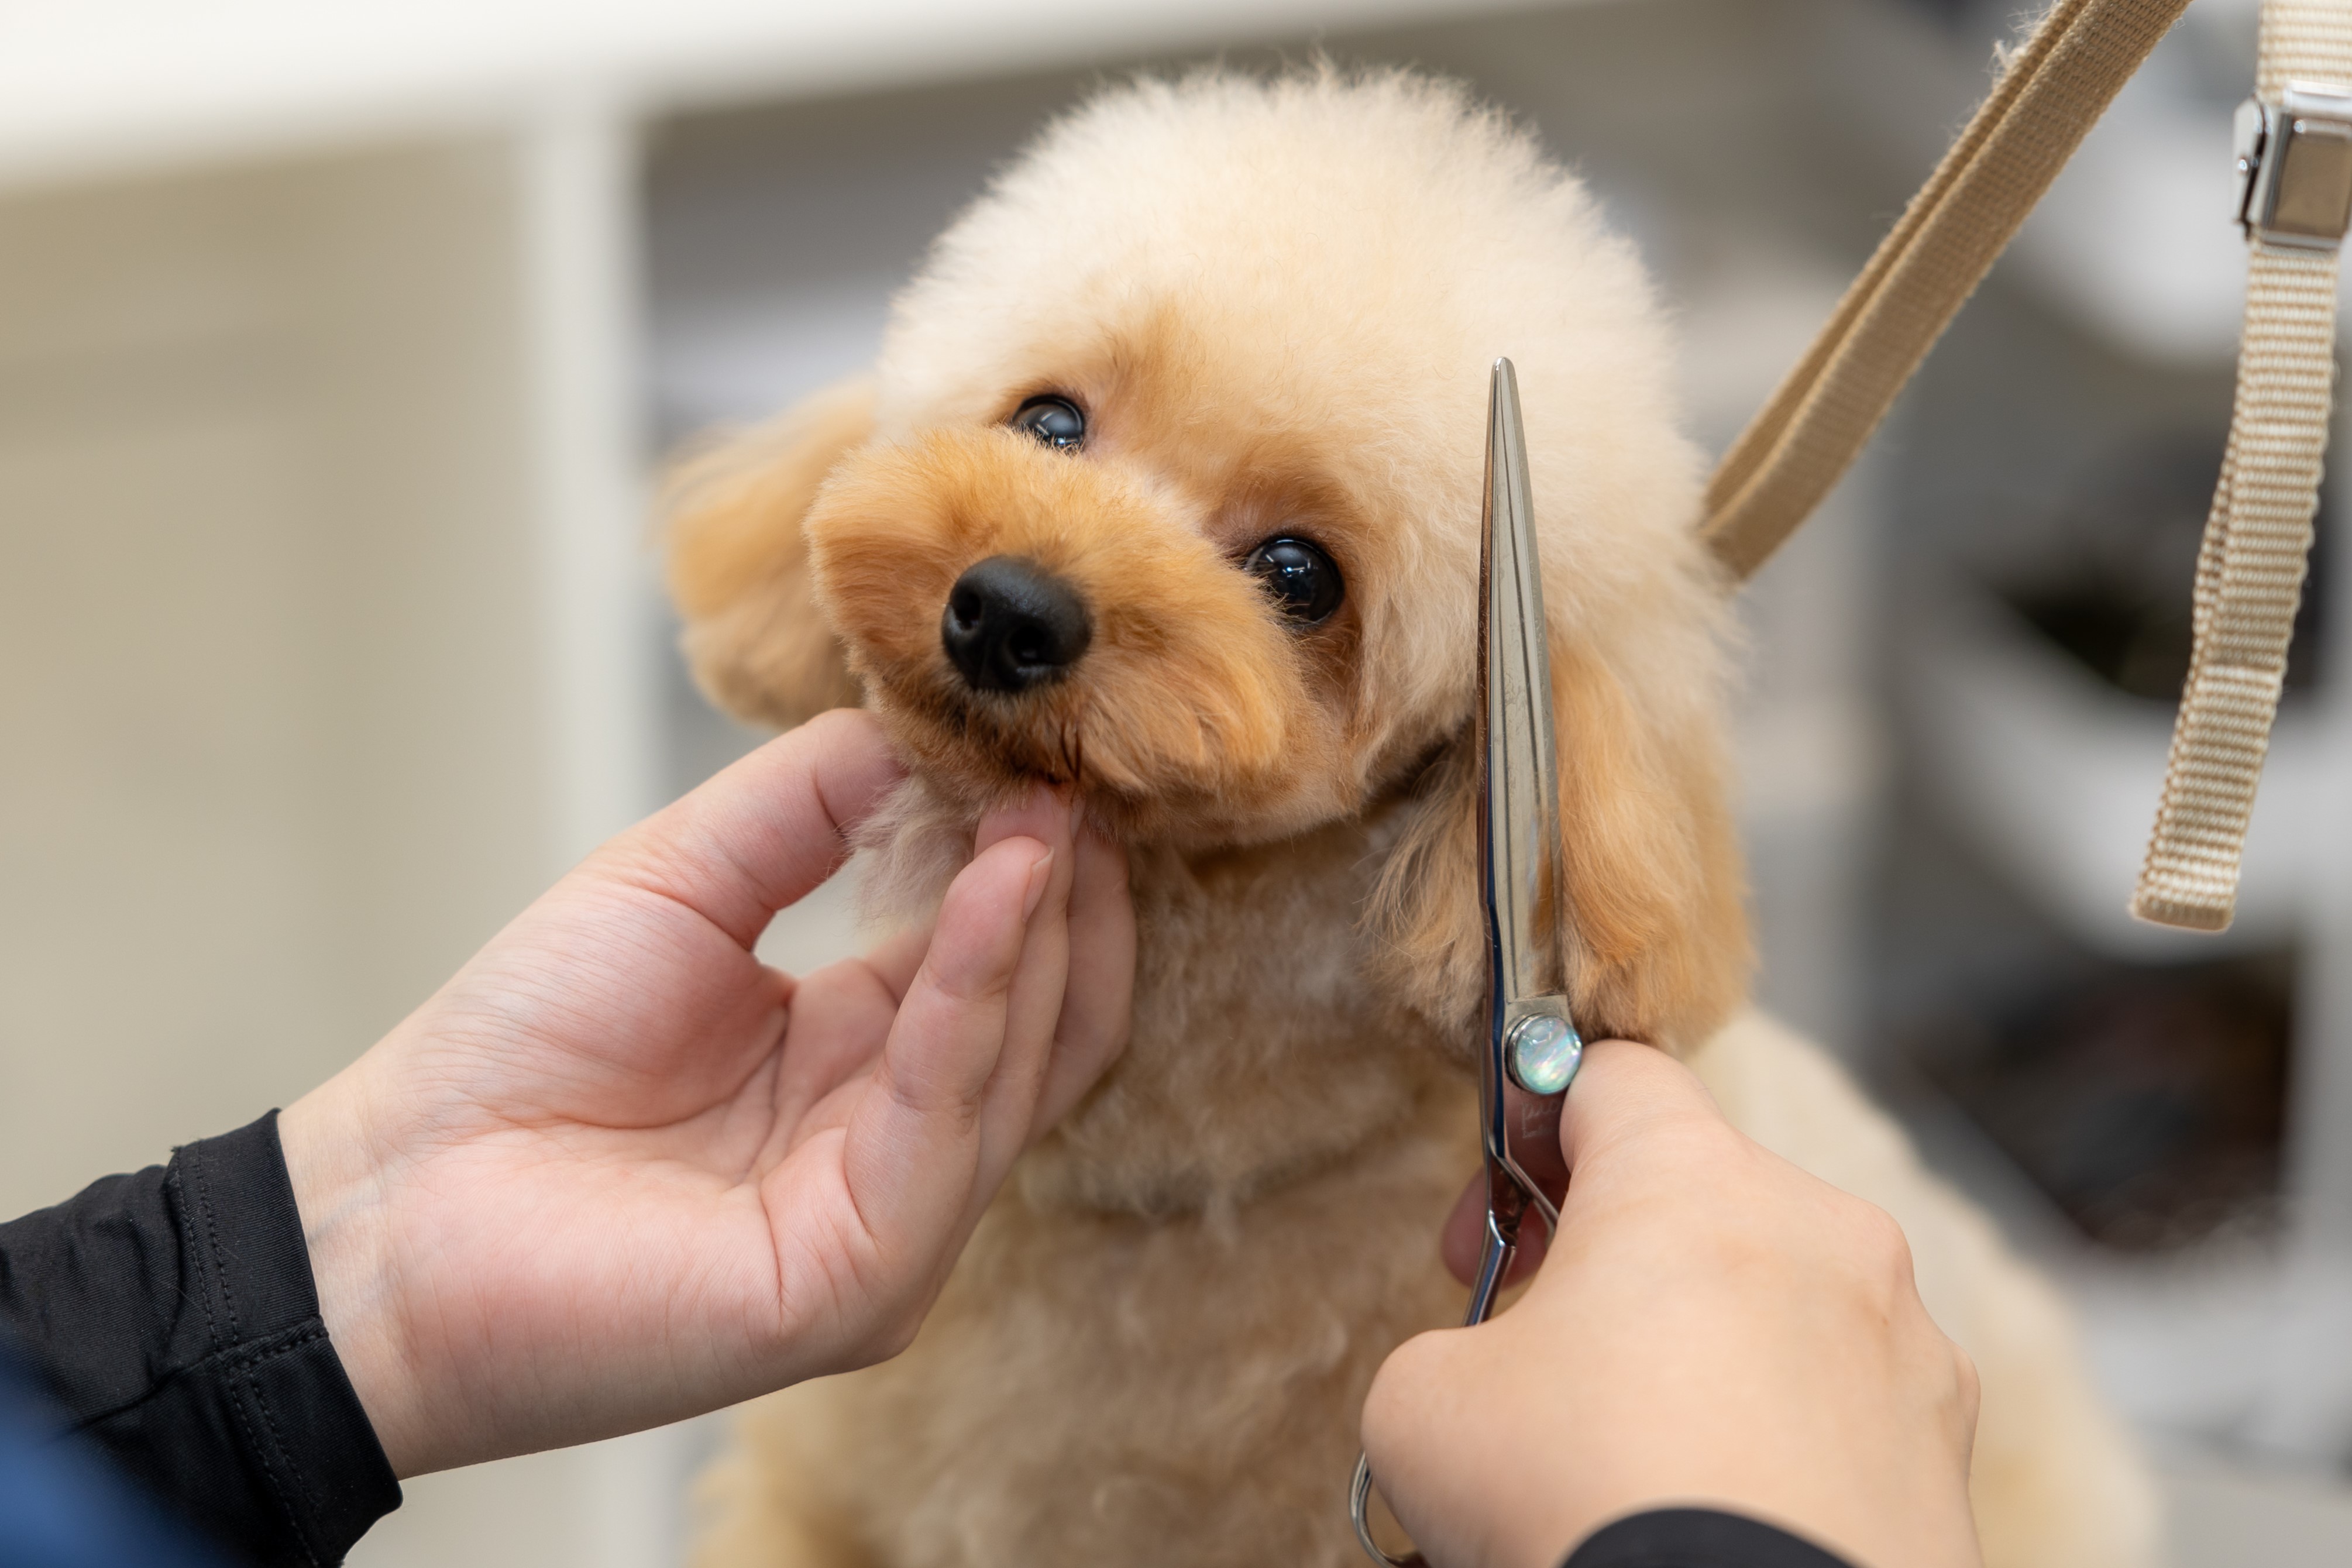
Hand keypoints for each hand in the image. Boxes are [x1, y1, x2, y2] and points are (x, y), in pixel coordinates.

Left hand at [279, 709, 1133, 1476]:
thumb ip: (808, 806)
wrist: (382, 1198)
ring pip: (1019, 1070)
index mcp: (855, 1069)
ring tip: (1039, 815)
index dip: (1030, 863)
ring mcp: (887, 1226)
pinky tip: (987, 888)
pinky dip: (976, 997)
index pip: (995, 968)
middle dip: (1063, 894)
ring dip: (1035, 930)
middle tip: (1069, 777)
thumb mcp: (682, 884)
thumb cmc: (510, 1052)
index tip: (1043, 752)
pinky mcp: (859, 1279)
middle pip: (1041, 1023)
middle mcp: (891, 1152)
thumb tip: (928, 726)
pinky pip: (947, 1125)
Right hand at [1362, 1041, 1980, 1567]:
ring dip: (1710, 1353)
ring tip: (1646, 1458)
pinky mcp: (1947, 1450)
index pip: (1611, 1076)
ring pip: (1782, 1306)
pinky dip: (1787, 1441)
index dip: (1533, 1135)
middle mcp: (1820, 1231)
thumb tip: (1493, 1382)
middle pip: (1700, 1201)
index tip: (1495, 1233)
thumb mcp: (1426, 1405)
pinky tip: (1730, 1511)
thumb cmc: (1581, 1500)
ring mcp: (1905, 1341)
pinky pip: (1849, 1408)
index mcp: (1691, 1180)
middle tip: (1551, 1360)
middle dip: (1618, 1269)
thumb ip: (1454, 1347)